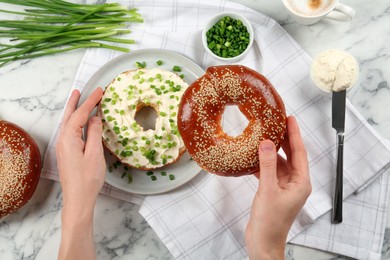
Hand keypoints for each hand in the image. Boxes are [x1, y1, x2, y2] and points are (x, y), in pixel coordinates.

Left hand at [56, 88, 104, 259]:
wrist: (78, 198)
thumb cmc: (88, 178)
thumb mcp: (95, 154)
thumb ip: (94, 134)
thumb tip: (95, 118)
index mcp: (69, 138)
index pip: (80, 115)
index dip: (90, 102)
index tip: (100, 91)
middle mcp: (63, 140)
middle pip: (69, 116)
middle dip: (75, 102)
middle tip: (79, 90)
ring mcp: (64, 147)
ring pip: (68, 123)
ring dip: (73, 111)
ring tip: (77, 100)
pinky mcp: (67, 153)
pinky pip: (70, 131)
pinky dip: (75, 122)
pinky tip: (80, 122)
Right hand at [245, 116, 311, 259]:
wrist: (263, 242)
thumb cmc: (271, 223)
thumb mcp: (268, 190)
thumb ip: (268, 166)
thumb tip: (267, 144)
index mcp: (300, 183)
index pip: (299, 152)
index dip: (295, 134)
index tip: (290, 119)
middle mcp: (294, 183)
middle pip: (290, 156)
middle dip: (284, 139)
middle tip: (277, 122)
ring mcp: (283, 187)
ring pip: (279, 163)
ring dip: (271, 151)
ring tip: (264, 135)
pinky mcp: (273, 191)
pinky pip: (269, 172)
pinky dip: (262, 164)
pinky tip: (254, 157)